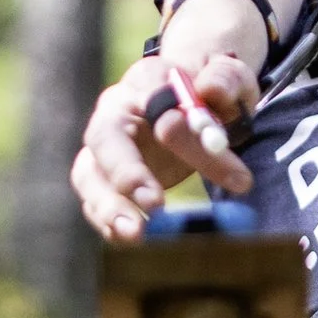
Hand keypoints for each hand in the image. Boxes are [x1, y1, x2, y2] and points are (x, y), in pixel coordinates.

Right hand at [70, 0, 260, 240]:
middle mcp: (114, 110)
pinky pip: (94, 202)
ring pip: (88, 174)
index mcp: (147, 79)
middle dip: (126, 172)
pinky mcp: (103, 179)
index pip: (154, 98)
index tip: (209, 152)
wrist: (193, 103)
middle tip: (154, 204)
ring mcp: (103, 148)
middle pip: (104, 137)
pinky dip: (108, 223)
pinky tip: (130, 240)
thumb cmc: (211, 92)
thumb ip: (225, 80)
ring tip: (136, 234)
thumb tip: (210, 92)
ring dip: (108, 207)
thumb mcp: (229, 78)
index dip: (178, 130)